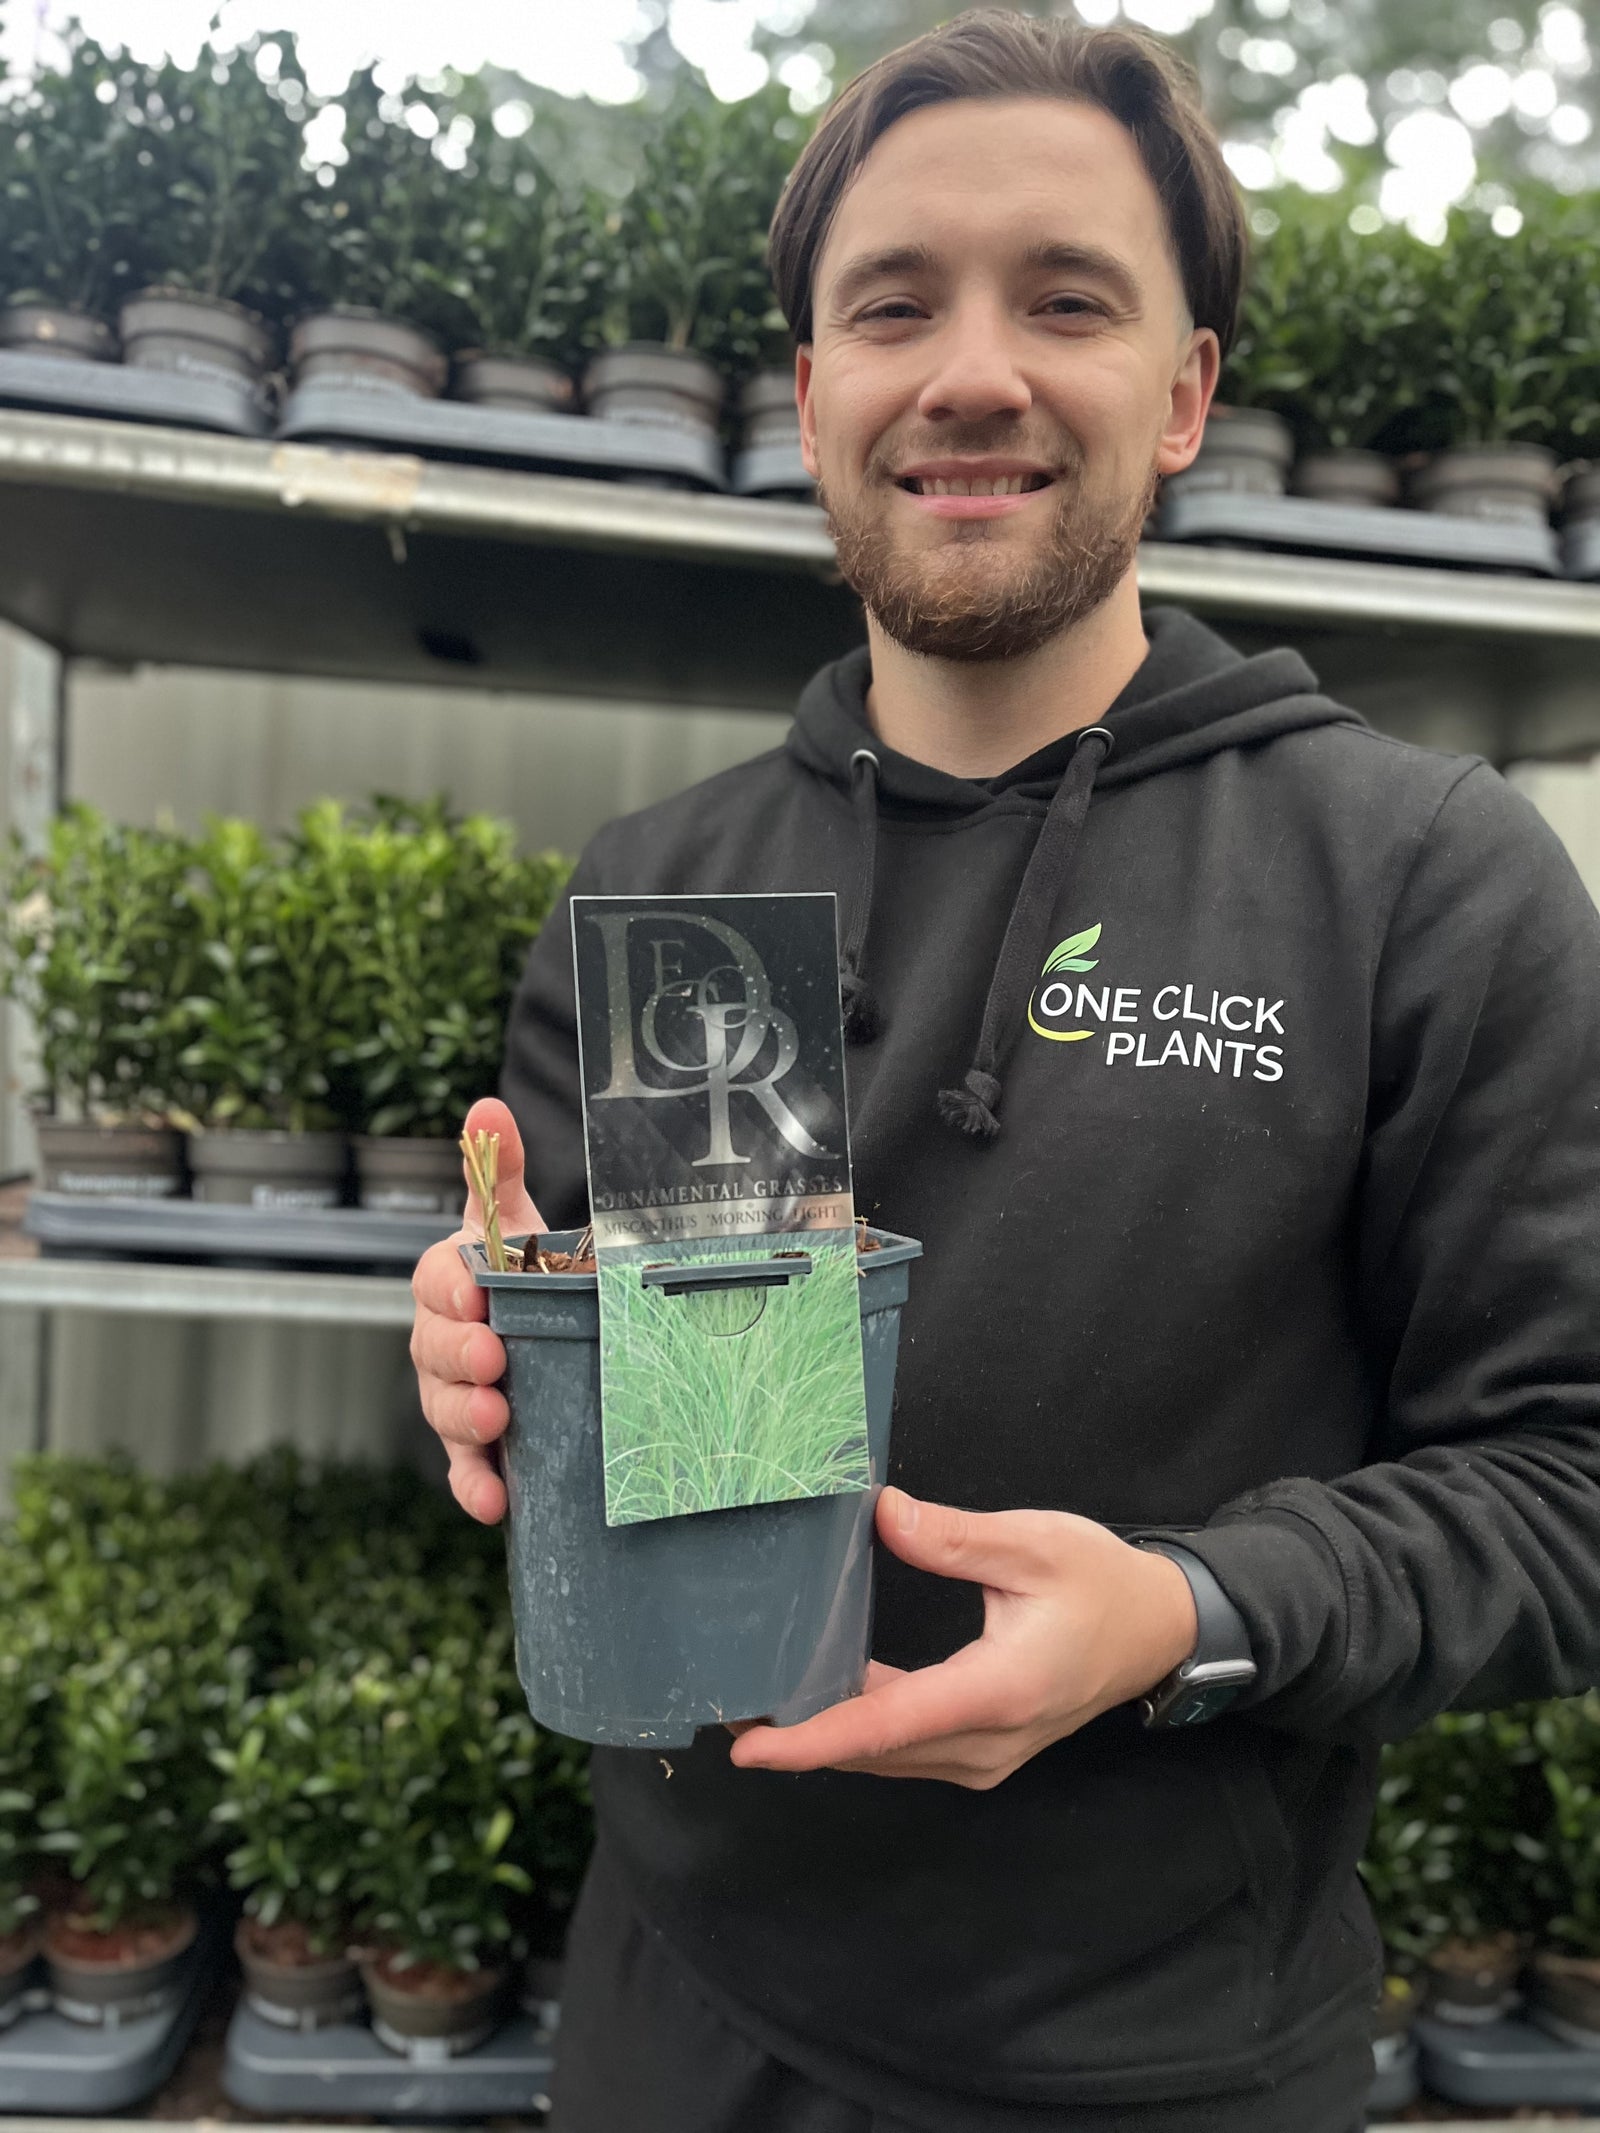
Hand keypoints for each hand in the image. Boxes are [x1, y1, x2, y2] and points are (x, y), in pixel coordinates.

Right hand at [410, 1097, 542, 1523]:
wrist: (559, 1325)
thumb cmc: (528, 1267)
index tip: (477, 1290)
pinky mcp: (480, 1449)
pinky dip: (475, 1487)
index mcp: (449, 1283)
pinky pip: (467, 1471)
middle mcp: (442, 1342)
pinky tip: (498, 1504)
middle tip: (496, 1358)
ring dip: (465, 1418)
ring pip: (444, 1410)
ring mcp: (457, 1397)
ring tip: (497, 1419)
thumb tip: (488, 1103)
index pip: (434, 1281)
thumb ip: (499, 1168)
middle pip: (433, 1350)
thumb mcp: (519, 1217)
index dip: (450, 1287)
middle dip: (459, 1355)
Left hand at [728, 1487, 1198, 1787]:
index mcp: (997, 1692)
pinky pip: (906, 1750)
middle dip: (798, 1736)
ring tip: (757, 1702)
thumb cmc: (1103, 1583)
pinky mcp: (983, 1749)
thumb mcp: (1035, 1544)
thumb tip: (880, 1513)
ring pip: (887, 1757)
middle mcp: (986, 1742)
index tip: (749, 1747)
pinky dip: (858, 1732)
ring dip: (824, 1737)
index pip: (885, 1725)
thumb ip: (956, 1536)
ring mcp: (985, 1755)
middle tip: (726, 1705)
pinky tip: (820, 1697)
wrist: (1160, 1631)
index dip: (812, 1740)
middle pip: (874, 1750)